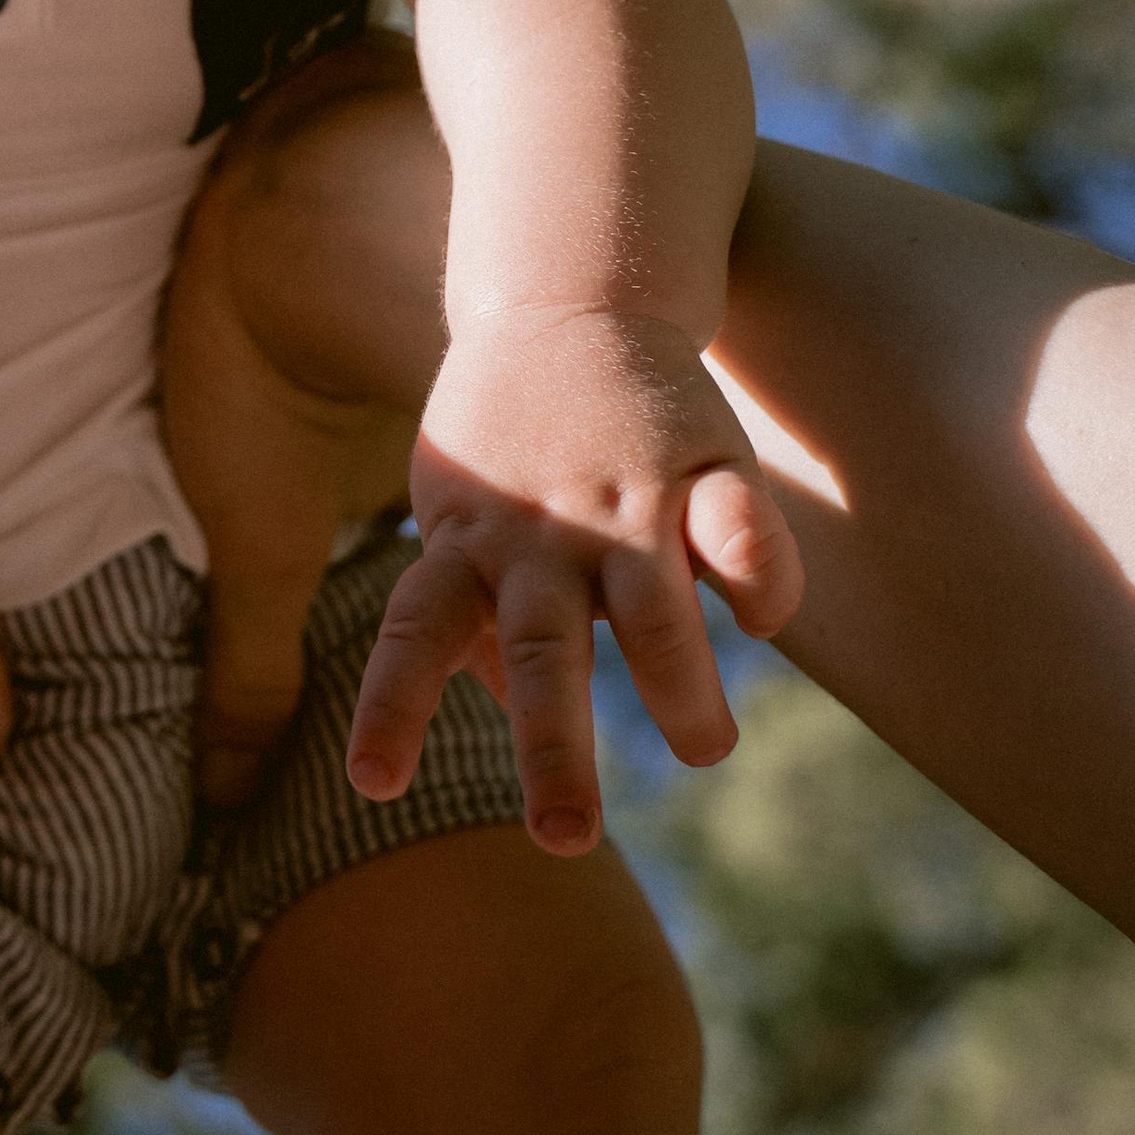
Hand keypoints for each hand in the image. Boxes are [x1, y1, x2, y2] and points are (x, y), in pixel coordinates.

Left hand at [344, 306, 800, 853]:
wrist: (569, 294)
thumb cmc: (509, 437)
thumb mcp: (458, 515)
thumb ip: (466, 613)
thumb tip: (485, 698)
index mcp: (466, 546)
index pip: (412, 634)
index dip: (393, 709)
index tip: (373, 788)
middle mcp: (541, 534)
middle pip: (541, 649)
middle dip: (554, 750)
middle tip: (565, 840)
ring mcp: (624, 499)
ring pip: (652, 608)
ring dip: (678, 685)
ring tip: (705, 750)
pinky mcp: (702, 461)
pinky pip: (742, 530)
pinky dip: (758, 581)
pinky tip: (761, 622)